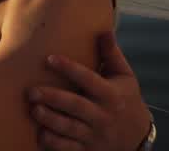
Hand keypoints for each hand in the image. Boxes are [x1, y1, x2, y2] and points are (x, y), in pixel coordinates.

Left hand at [26, 30, 150, 150]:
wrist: (137, 137)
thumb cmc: (126, 99)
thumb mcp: (125, 76)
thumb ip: (111, 54)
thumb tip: (103, 29)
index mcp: (111, 94)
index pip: (89, 79)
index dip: (69, 68)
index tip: (49, 58)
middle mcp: (103, 115)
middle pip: (76, 106)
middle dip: (53, 98)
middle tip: (31, 90)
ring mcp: (95, 135)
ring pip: (70, 128)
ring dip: (50, 120)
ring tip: (33, 109)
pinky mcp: (87, 149)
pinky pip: (68, 148)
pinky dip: (54, 142)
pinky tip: (40, 133)